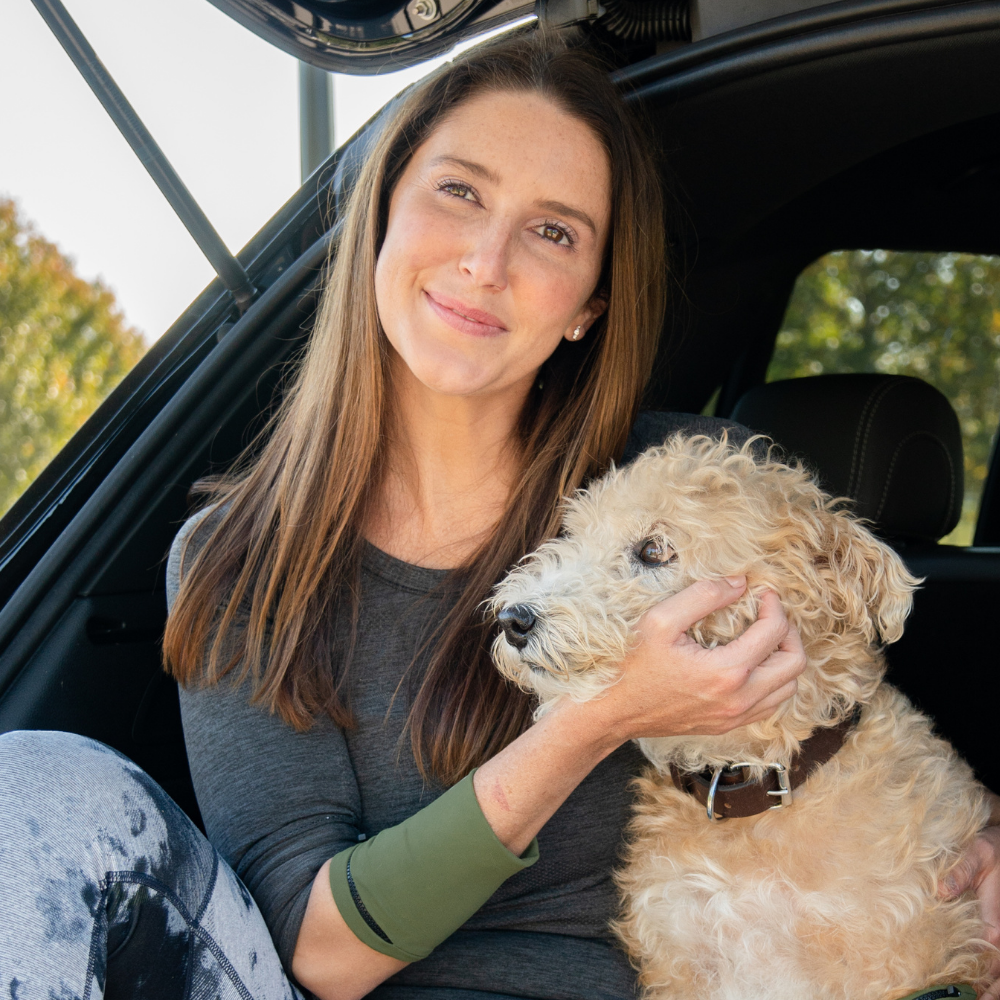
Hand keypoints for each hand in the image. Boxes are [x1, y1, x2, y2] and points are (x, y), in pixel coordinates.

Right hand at [583, 576, 805, 746]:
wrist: (615, 710)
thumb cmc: (634, 664)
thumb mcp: (661, 620)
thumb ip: (703, 595)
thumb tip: (739, 583)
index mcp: (727, 672)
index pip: (774, 632)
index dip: (774, 606)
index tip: (763, 593)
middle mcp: (739, 699)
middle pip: (794, 664)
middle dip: (788, 632)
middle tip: (769, 614)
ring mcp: (735, 717)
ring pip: (788, 688)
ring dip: (783, 659)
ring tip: (764, 638)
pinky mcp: (728, 726)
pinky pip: (770, 705)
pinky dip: (772, 682)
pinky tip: (752, 664)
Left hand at [939, 815, 999, 996]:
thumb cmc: (992, 849)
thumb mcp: (977, 853)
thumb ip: (961, 871)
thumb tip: (942, 891)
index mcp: (998, 920)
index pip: (993, 958)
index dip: (986, 980)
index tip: (976, 996)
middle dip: (992, 991)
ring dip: (993, 985)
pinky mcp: (996, 926)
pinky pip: (995, 953)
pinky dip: (991, 971)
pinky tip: (980, 984)